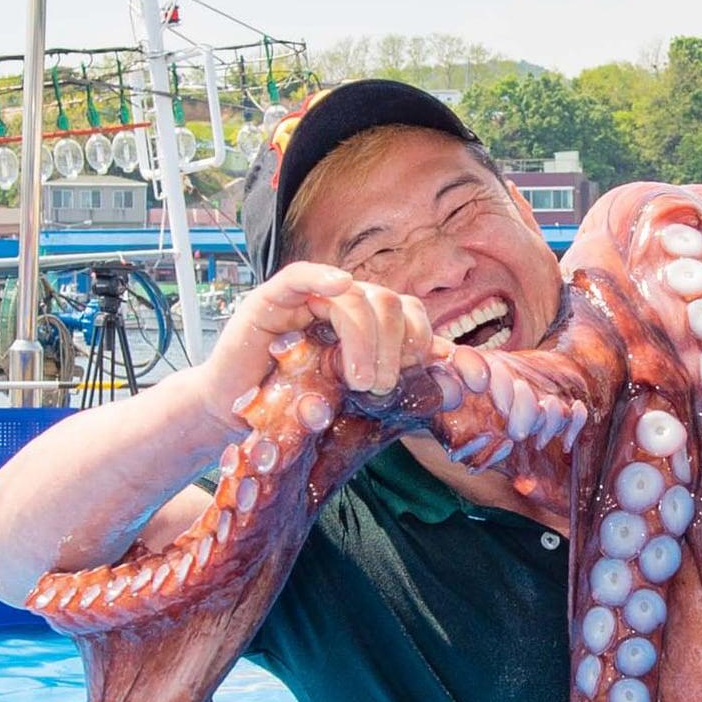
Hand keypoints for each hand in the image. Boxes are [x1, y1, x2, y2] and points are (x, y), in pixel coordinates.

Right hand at [194, 262, 437, 431]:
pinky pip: (302, 276)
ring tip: (361, 381)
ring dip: (366, 338)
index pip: (410, 315)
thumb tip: (457, 386)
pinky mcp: (271, 302)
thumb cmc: (301, 415)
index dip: (423, 340)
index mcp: (368, 328)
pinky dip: (324, 276)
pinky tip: (340, 286)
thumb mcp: (360, 406)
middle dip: (394, 345)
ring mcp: (307, 301)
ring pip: (356, 296)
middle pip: (388, 302)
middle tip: (380, 387)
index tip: (418, 375)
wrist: (243, 426)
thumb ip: (399, 391)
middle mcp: (342, 308)